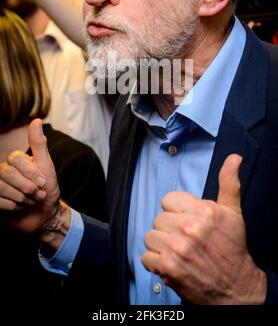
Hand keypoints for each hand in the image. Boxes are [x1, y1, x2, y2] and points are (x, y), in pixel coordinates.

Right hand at [0, 119, 60, 232]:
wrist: (45, 215)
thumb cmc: (48, 189)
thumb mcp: (47, 166)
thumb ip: (39, 145)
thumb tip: (35, 121)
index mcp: (16, 160)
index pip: (15, 158)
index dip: (30, 172)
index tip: (43, 182)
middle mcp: (3, 170)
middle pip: (6, 173)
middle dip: (26, 187)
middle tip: (38, 194)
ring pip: (0, 187)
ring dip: (20, 198)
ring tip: (29, 201)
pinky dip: (12, 208)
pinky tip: (20, 208)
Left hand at [142, 154, 265, 303]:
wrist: (236, 287)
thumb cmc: (232, 247)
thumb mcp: (233, 212)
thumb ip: (228, 182)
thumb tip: (234, 157)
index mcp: (203, 211)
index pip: (168, 200)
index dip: (177, 211)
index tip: (187, 221)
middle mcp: (189, 228)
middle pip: (159, 219)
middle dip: (169, 229)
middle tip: (185, 239)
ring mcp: (177, 248)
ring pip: (150, 236)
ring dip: (161, 246)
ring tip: (178, 252)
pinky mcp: (168, 268)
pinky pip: (146, 257)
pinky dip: (155, 263)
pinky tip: (171, 264)